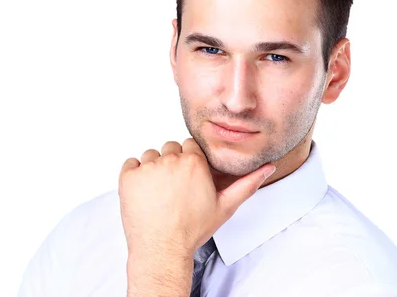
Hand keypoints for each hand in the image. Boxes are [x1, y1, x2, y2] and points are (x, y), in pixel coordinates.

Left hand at [118, 138, 275, 256]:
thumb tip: (268, 168)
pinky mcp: (128, 177)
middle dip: (172, 164)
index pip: (189, 146)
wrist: (162, 249)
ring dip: (153, 169)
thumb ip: (247, 184)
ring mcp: (147, 167)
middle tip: (174, 188)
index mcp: (194, 162)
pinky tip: (144, 194)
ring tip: (159, 193)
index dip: (189, 162)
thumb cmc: (193, 230)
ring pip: (151, 156)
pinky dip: (135, 176)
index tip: (188, 178)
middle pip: (170, 149)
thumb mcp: (225, 206)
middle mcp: (170, 159)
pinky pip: (131, 164)